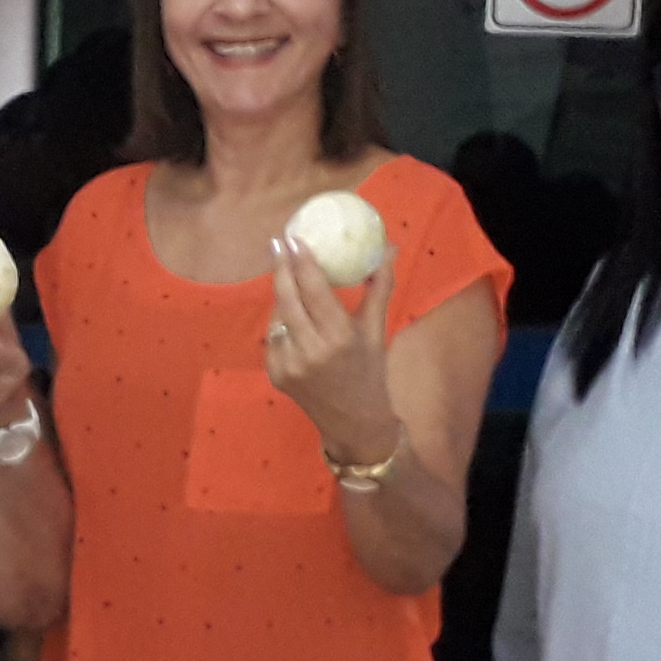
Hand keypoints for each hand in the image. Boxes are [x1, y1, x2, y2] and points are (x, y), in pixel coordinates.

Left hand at [265, 236, 400, 466]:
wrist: (354, 422)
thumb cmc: (369, 371)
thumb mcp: (376, 330)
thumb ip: (379, 288)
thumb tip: (386, 249)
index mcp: (340, 338)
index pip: (315, 291)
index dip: (302, 263)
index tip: (294, 238)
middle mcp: (311, 351)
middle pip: (288, 298)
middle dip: (281, 267)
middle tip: (278, 242)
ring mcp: (289, 364)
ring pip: (278, 315)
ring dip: (281, 293)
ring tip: (286, 274)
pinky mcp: (275, 374)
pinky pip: (274, 336)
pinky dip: (281, 321)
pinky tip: (290, 314)